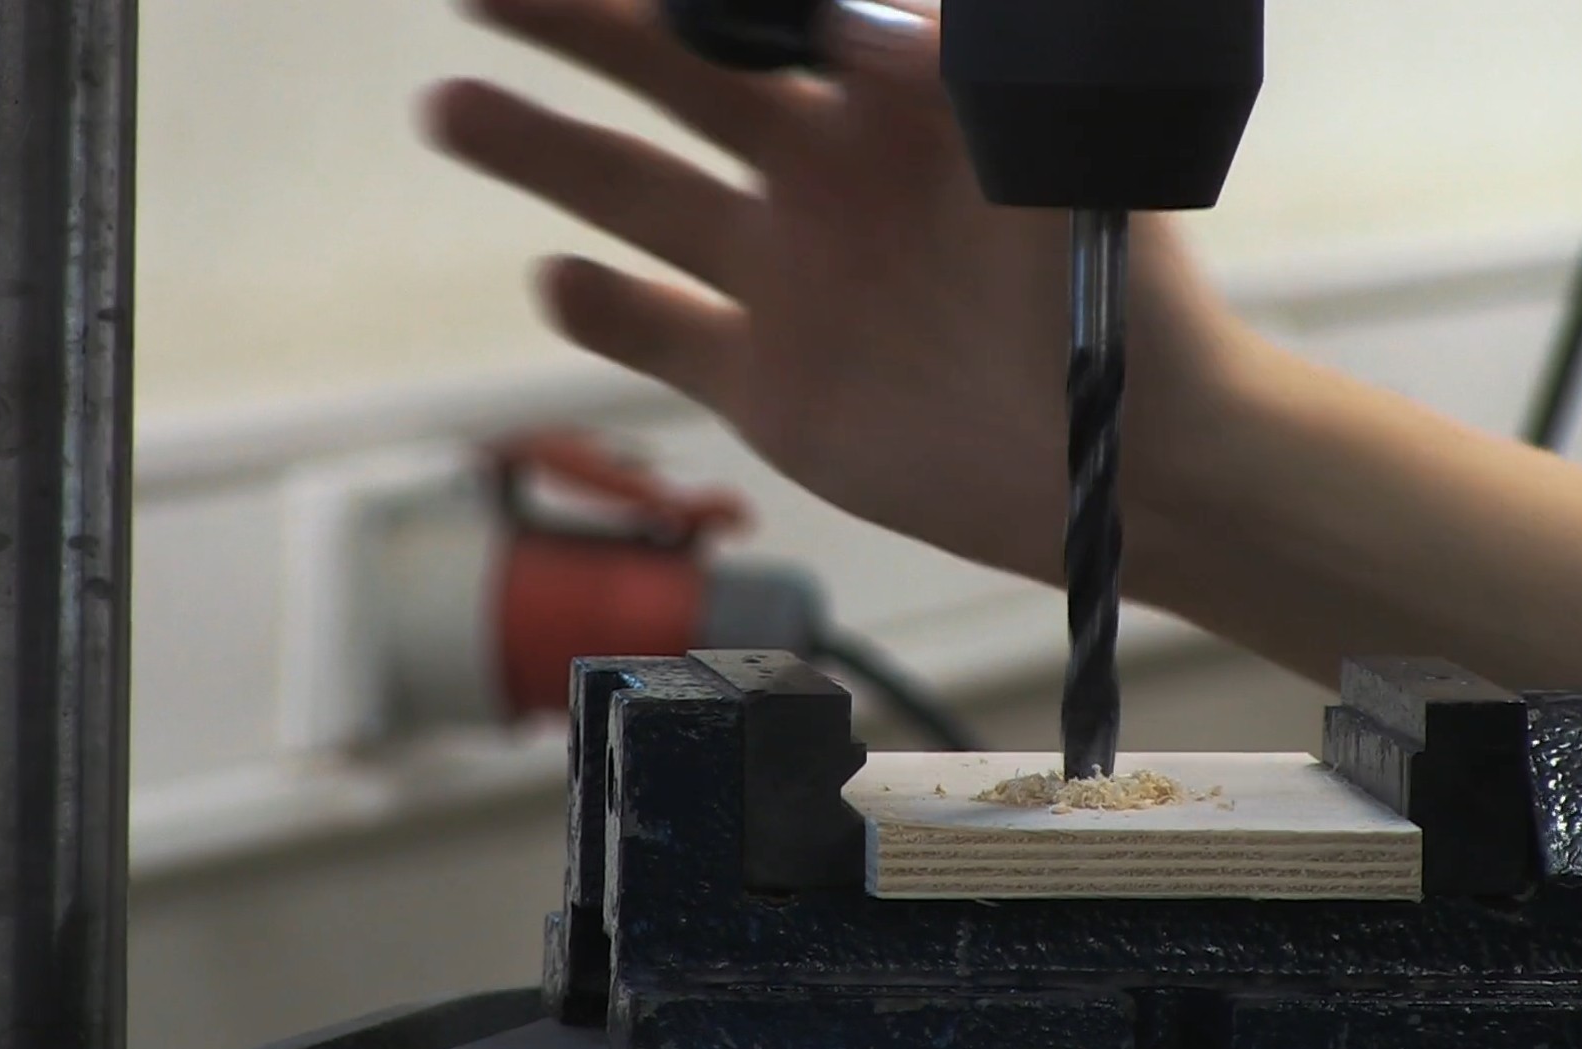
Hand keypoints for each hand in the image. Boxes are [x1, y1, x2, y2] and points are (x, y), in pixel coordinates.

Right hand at [424, 0, 1240, 584]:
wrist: (1127, 469)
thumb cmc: (1127, 301)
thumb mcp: (1069, 165)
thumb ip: (980, 78)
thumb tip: (866, 12)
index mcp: (889, 103)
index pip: (767, 14)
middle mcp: (822, 175)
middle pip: (673, 80)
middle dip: (581, 28)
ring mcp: (787, 279)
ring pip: (637, 196)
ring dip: (547, 149)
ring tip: (454, 103)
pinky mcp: (766, 382)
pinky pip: (661, 333)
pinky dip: (605, 309)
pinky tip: (557, 276)